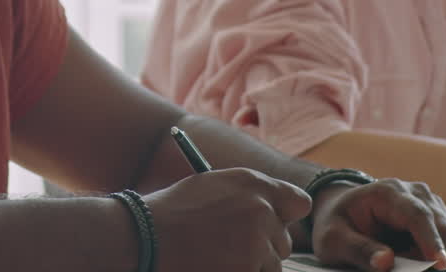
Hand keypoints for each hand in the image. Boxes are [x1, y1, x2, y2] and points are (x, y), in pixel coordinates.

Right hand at [147, 167, 311, 271]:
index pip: (299, 203)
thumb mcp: (211, 188)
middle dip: (264, 247)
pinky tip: (215, 265)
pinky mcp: (250, 268)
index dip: (285, 218)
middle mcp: (261, 208)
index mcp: (251, 182)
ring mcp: (257, 241)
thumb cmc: (172, 213)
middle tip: (231, 248)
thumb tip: (274, 213)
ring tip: (217, 257)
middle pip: (284, 240)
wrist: (146, 236)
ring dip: (252, 266)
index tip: (273, 227)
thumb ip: (247, 196)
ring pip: (272, 264)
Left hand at [309, 179, 445, 271]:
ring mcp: (430, 203)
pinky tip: (427, 259)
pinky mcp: (438, 218)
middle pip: (443, 226)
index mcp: (387, 193)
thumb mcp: (334, 240)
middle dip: (432, 253)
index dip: (430, 240)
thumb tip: (386, 262)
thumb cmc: (337, 225)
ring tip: (407, 257)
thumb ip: (358, 250)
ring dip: (440, 254)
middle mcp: (414, 193)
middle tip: (403, 264)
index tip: (440, 264)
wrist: (342, 212)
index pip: (417, 214)